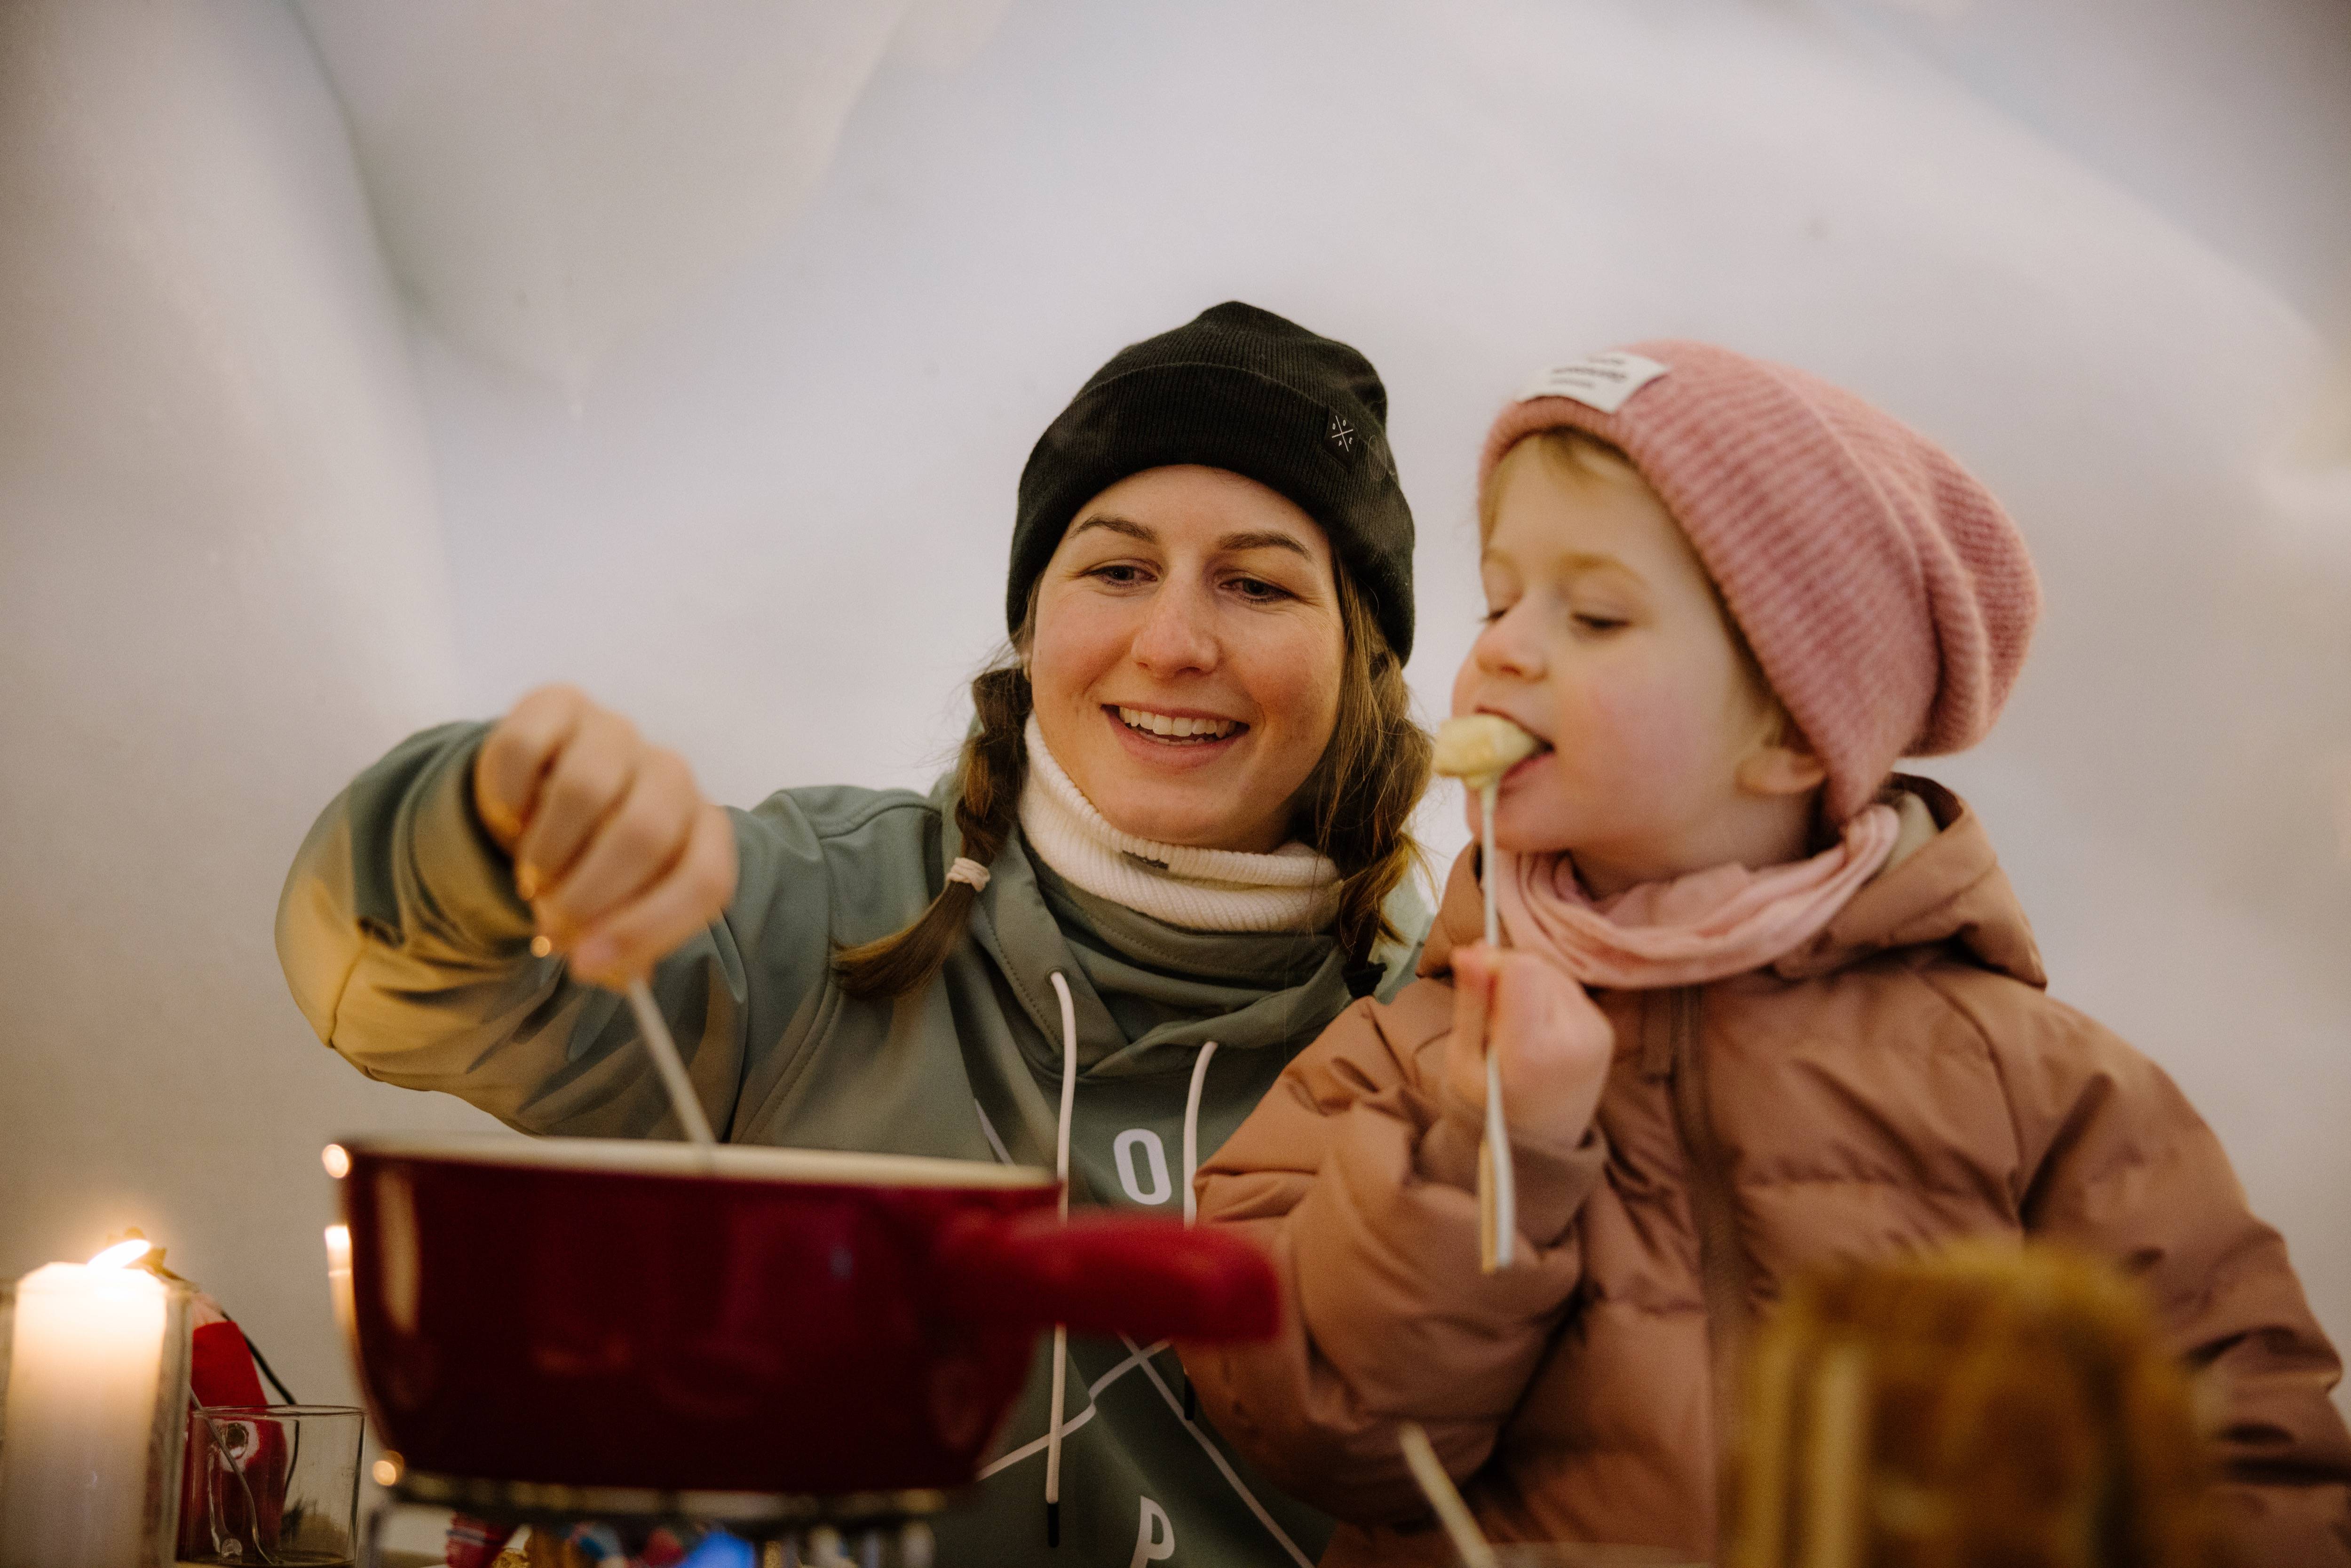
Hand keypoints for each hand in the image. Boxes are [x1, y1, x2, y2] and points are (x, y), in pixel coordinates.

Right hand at [472, 684, 735, 987]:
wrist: (539, 799)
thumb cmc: (589, 868)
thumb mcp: (614, 916)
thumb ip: (618, 950)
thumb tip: (596, 966)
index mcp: (704, 831)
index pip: (704, 880)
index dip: (646, 929)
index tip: (586, 965)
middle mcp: (672, 774)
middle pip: (643, 834)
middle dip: (586, 895)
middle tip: (550, 924)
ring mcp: (617, 733)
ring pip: (584, 791)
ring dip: (545, 853)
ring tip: (534, 874)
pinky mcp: (560, 704)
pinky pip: (523, 750)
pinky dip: (506, 800)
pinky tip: (510, 818)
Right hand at [1444, 944, 1612, 1145]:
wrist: (1538, 1143)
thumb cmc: (1489, 1103)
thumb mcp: (1462, 1057)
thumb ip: (1471, 1002)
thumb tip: (1472, 948)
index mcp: (1533, 1052)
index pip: (1522, 969)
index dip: (1493, 963)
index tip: (1475, 982)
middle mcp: (1575, 1040)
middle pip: (1537, 966)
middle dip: (1508, 976)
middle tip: (1492, 1017)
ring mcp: (1596, 1035)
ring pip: (1553, 973)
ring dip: (1528, 986)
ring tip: (1514, 1026)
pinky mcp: (1605, 1030)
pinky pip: (1568, 989)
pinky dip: (1546, 999)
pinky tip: (1536, 1030)